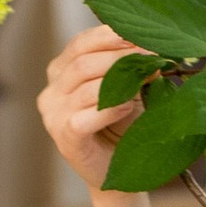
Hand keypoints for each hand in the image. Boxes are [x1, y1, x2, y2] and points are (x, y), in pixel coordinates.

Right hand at [39, 21, 146, 194]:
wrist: (120, 171)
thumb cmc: (122, 126)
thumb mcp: (127, 89)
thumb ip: (130, 68)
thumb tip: (151, 51)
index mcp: (61, 71)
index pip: (80, 43)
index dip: (110, 36)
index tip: (140, 35)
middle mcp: (52, 90)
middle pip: (83, 62)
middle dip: (122, 56)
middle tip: (153, 56)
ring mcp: (54, 115)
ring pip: (85, 87)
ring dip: (121, 80)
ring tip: (148, 78)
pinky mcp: (64, 137)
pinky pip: (85, 116)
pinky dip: (110, 108)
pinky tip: (128, 105)